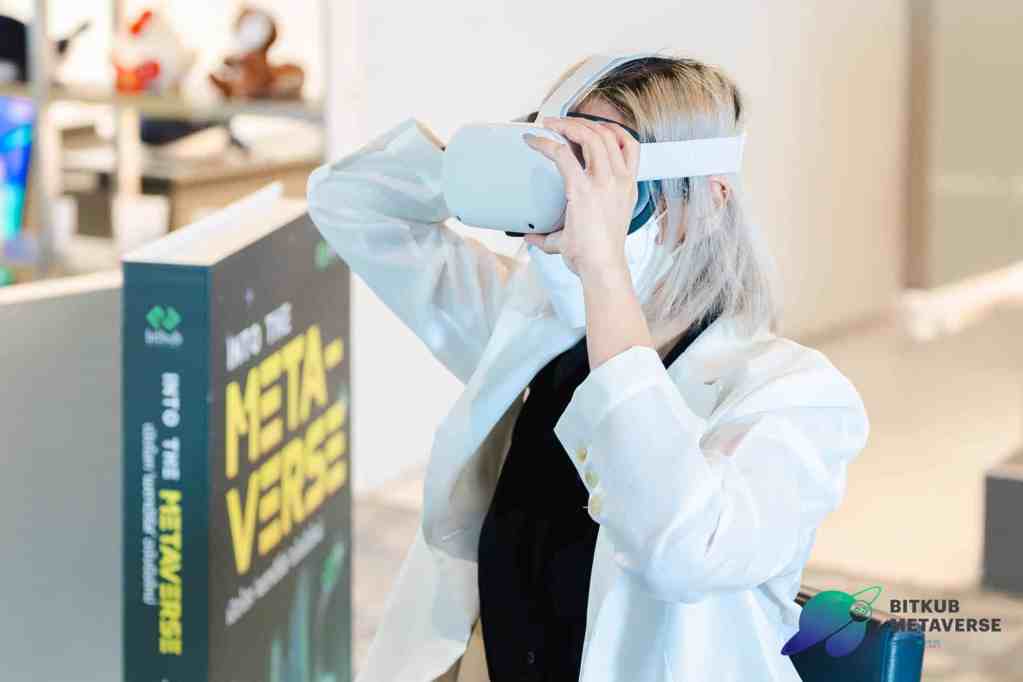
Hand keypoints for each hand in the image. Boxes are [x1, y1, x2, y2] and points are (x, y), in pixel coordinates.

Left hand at [522, 116, 639, 280]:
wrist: (602, 268)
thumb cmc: (597, 257)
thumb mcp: (586, 234)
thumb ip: (556, 235)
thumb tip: (533, 237)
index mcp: (628, 187)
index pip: (628, 144)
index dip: (610, 129)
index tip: (590, 127)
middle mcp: (619, 180)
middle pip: (607, 133)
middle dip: (583, 122)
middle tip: (561, 123)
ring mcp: (604, 182)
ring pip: (589, 136)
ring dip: (567, 125)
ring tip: (550, 124)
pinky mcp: (583, 188)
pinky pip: (563, 153)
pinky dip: (546, 143)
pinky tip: (534, 141)